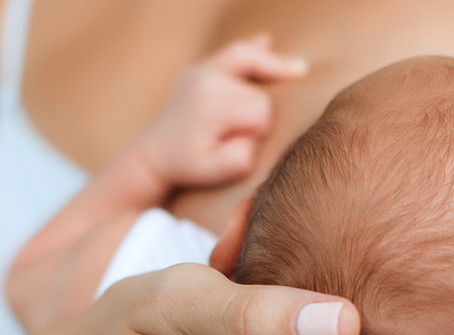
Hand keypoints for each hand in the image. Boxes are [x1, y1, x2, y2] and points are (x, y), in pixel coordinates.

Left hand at [134, 34, 307, 190]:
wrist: (155, 155)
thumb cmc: (188, 166)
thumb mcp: (213, 173)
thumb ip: (239, 159)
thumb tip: (253, 134)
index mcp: (210, 107)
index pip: (261, 111)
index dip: (260, 130)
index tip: (243, 144)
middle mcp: (206, 81)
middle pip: (260, 91)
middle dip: (259, 112)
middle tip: (238, 133)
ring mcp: (202, 70)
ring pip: (253, 63)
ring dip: (268, 74)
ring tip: (298, 70)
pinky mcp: (201, 68)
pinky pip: (234, 51)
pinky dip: (254, 48)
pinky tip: (268, 42)